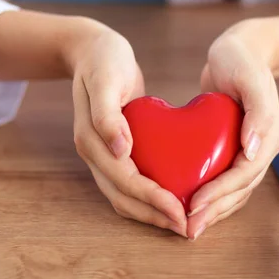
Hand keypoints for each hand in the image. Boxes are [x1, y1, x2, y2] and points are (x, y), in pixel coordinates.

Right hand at [65, 23, 186, 236]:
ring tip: (181, 221)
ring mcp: (104, 155)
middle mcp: (96, 154)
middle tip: (186, 226)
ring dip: (152, 213)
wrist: (93, 51)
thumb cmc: (103, 61)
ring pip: (125, 197)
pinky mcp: (116, 152)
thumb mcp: (105, 79)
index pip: (125, 180)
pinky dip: (150, 197)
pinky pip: (131, 183)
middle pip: (123, 198)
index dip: (152, 199)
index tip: (180, 211)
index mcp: (92, 141)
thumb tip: (119, 150)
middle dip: (155, 215)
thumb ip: (107, 114)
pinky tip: (173, 197)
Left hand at [187, 19, 278, 239]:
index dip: (221, 193)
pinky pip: (223, 178)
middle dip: (214, 210)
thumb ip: (258, 111)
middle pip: (240, 189)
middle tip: (188, 228)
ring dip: (212, 210)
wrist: (239, 50)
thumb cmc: (241, 59)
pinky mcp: (233, 149)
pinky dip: (209, 195)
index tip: (194, 205)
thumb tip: (253, 147)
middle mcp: (261, 147)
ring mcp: (248, 150)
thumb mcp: (248, 77)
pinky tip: (188, 203)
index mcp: (269, 134)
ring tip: (186, 226)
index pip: (245, 173)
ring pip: (233, 191)